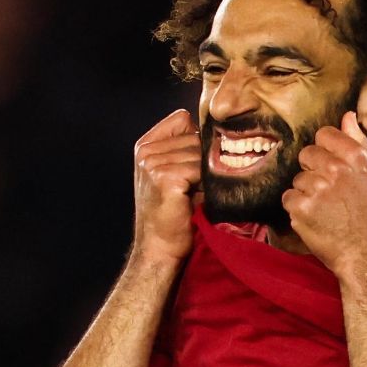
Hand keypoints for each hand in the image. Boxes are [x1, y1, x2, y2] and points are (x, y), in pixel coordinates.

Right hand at [132, 109, 201, 264]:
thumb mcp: (174, 173)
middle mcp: (146, 151)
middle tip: (198, 186)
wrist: (160, 247)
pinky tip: (196, 199)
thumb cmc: (173, 212)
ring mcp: (153, 164)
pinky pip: (200, 170)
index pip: (183, 119)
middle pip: (194, 136)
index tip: (195, 164)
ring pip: (199, 153)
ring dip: (206, 174)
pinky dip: (205, 185)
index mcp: (145, 145)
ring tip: (196, 194)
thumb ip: (185, 149)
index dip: (196, 138)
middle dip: (204, 159)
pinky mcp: (165, 178)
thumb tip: (221, 130)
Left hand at [282, 111, 366, 276]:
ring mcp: (316, 188)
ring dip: (306, 192)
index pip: (324, 134)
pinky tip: (315, 219)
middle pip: (307, 154)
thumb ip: (360, 143)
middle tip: (329, 192)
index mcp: (356, 157)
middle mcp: (336, 169)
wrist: (366, 254)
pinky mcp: (300, 207)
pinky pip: (289, 198)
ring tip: (326, 209)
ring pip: (298, 179)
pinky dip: (298, 209)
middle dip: (313, 170)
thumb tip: (347, 117)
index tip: (330, 165)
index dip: (325, 149)